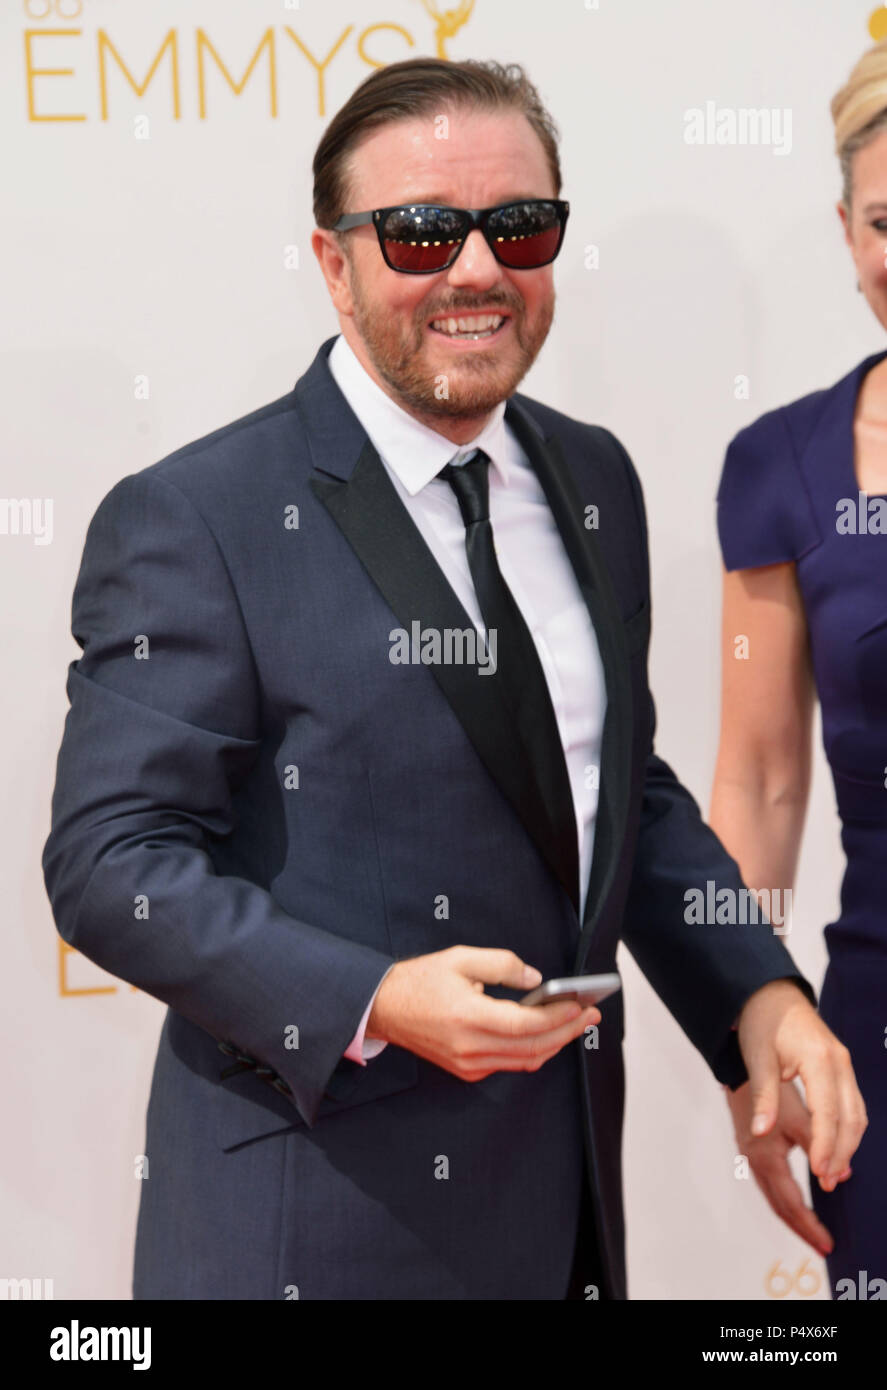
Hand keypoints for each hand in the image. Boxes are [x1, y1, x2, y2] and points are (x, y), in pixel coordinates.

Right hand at [366, 945, 600, 1081]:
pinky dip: (532, 1051)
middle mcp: (469, 1047)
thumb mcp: (461, 958)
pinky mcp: (466, 1071)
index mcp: (468, 1017)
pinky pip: (508, 1064)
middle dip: (568, 1032)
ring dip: (554, 1044)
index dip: (560, 1017)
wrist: (384, 1008)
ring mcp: (467, 1064)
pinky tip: (545, 1034)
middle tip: (590, 1015)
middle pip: (533, 1047)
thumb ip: (503, 964)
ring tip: (576, 1024)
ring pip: (524, 1060)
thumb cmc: (420, 981)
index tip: (582, 1005)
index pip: (527, 1025)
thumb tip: (536, 979)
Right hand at [725, 1078, 839, 1256]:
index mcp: (766, 1159)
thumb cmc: (769, 1089)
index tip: (827, 1242)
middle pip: (779, 1207)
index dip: (810, 1225)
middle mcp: (755, 1163)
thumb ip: (820, 1147)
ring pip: (773, 1198)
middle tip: (822, 1246)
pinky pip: (770, 1185)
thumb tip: (842, 1174)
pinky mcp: (751, 1149)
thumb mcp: (798, 1118)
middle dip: (801, 1229)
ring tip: (811, 1231)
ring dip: (793, 1217)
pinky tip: (796, 1202)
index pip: (791, 1204)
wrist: (739, 1068)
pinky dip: (785, 1200)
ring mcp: (750, 1157)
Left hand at [736, 979, 866, 1191]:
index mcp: (819, 1059)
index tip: (818, 1173)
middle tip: (826, 1182)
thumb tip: (760, 1133)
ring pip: (857, 1114)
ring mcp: (844, 1064)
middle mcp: (839, 1062)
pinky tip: (836, 1147)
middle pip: (850, 1118)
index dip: (824, 1145)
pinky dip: (848, 1129)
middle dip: (840, 1153)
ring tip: (831, 1173)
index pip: (828, 1113)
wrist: (771, 994)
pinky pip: (854, 1104)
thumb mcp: (757, 1058)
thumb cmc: (761, 1023)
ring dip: (847, 1145)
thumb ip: (763, 1096)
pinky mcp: (842, 1067)